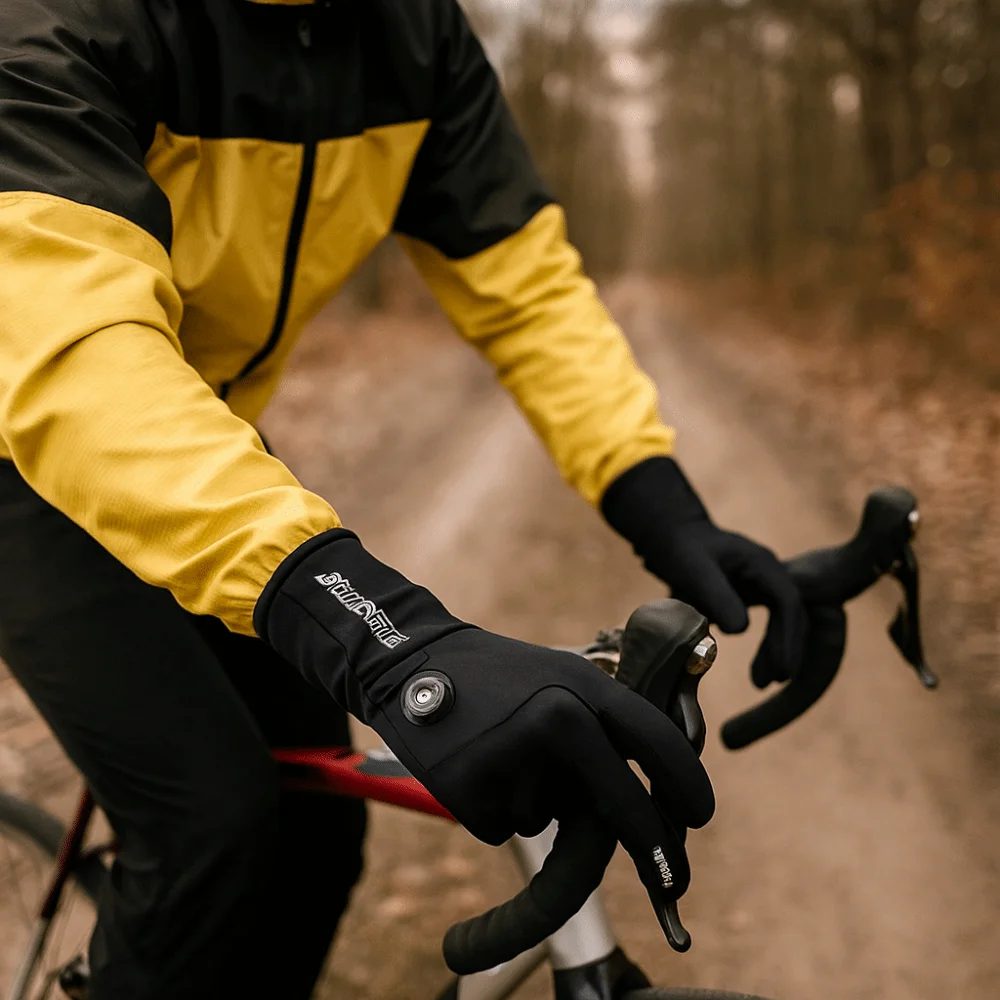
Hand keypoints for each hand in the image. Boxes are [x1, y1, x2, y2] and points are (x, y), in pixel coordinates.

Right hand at [255, 529, 713, 924]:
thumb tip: (648, 789)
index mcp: (582, 686)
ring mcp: (511, 759)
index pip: (654, 738)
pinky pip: (505, 825)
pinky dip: (499, 808)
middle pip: (619, 801)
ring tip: (505, 748)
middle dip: (648, 840)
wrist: (412, 661)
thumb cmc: (500, 675)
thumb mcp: (561, 674)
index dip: (686, 781)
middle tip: (671, 875)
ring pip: (550, 817)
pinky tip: (478, 764)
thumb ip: (603, 720)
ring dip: (539, 801)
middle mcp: (554, 721)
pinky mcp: (470, 790)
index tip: (702, 814)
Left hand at [602, 457, 806, 686]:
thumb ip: (717, 597)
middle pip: (792, 613)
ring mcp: (763, 583)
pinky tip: (757, 670)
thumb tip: (740, 631)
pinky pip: (769, 623)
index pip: (787, 601)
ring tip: (764, 682)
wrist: (670, 535)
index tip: (782, 667)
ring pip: (783, 620)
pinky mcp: (752, 594)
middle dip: (788, 647)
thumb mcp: (694, 571)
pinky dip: (766, 646)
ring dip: (778, 650)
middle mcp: (770, 572)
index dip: (787, 636)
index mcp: (762, 563)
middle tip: (778, 679)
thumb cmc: (680, 549)